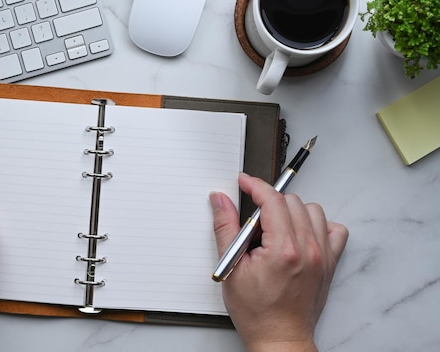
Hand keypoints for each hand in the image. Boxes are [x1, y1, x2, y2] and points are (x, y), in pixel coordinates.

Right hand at [209, 173, 347, 351]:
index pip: (272, 200)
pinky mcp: (330, 263)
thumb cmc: (256, 311)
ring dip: (292, 211)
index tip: (244, 182)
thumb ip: (226, 228)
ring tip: (276, 227)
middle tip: (253, 219)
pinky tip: (301, 234)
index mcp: (283, 250)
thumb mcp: (231, 268)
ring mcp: (323, 256)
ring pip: (313, 210)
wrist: (280, 338)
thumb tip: (220, 200)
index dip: (255, 185)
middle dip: (269, 201)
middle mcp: (308, 249)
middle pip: (292, 201)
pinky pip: (335, 230)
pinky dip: (318, 225)